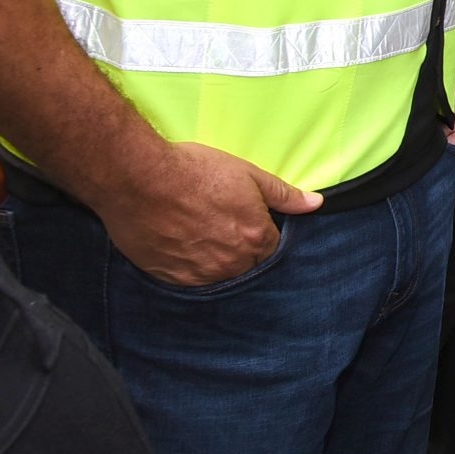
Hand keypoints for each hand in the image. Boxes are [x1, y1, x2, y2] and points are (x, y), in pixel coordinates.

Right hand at [93, 140, 322, 286]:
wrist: (139, 178)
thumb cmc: (194, 171)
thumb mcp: (247, 174)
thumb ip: (283, 194)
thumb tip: (315, 204)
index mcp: (255, 238)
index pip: (272, 249)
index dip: (262, 235)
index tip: (248, 223)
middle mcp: (231, 264)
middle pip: (248, 266)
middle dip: (242, 251)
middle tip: (222, 227)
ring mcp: (200, 275)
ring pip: (220, 277)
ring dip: (217, 262)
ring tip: (201, 236)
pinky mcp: (171, 279)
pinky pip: (191, 282)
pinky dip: (191, 268)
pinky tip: (182, 247)